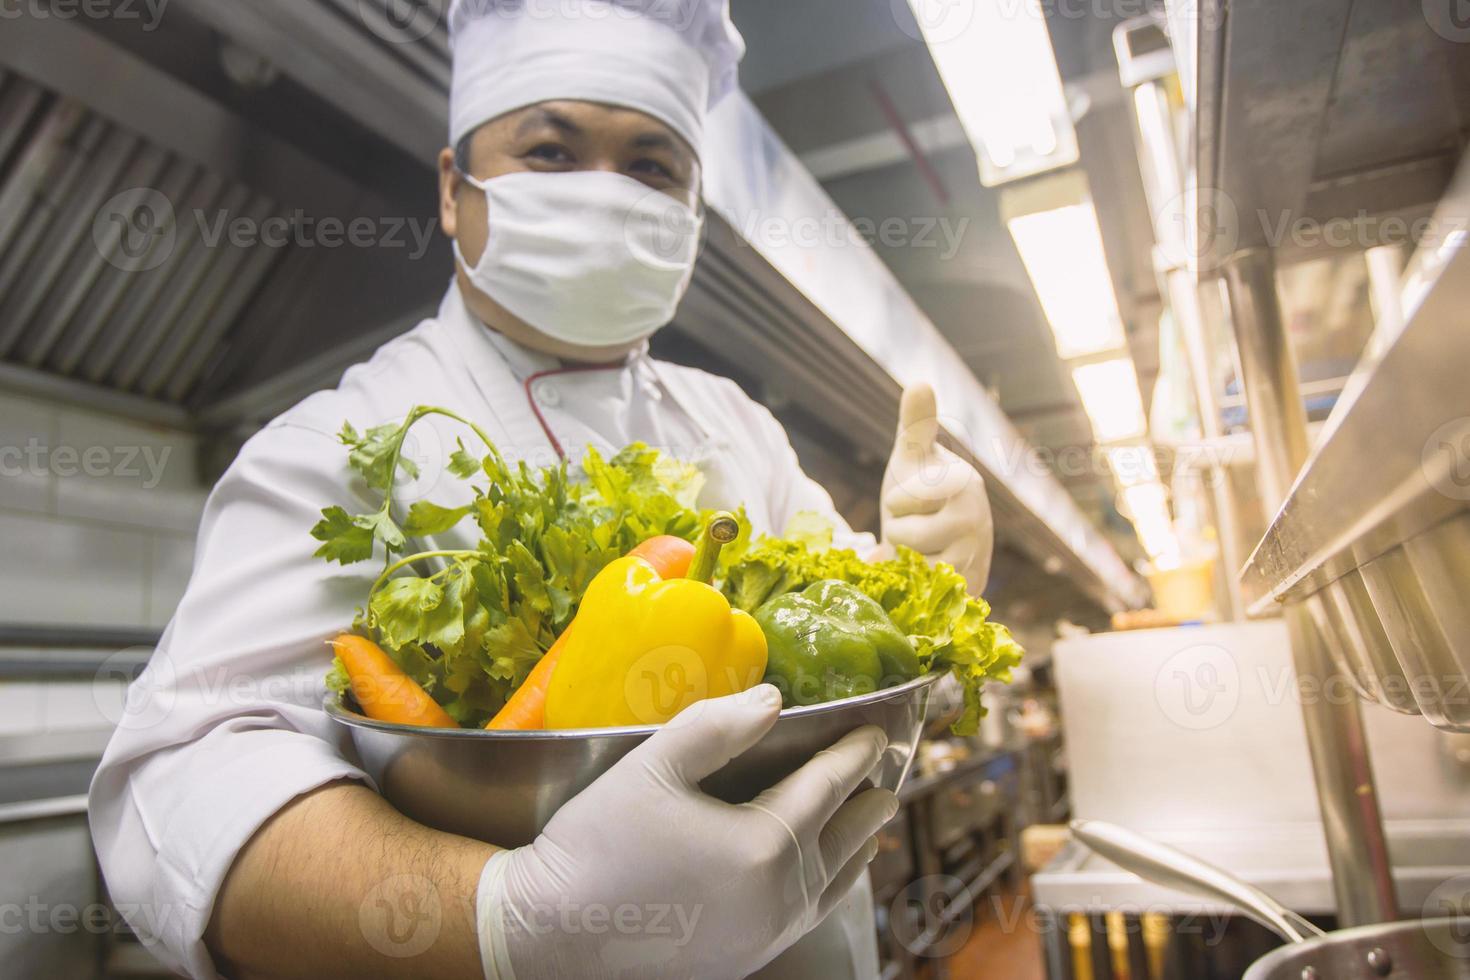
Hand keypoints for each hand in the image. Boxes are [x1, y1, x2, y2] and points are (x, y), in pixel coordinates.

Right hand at [476, 686, 897, 979]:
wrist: (550, 933)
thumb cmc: (598, 842)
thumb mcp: (654, 767)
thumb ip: (717, 728)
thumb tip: (775, 701)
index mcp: (764, 846)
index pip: (825, 789)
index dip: (853, 756)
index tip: (877, 732)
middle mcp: (777, 897)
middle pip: (843, 841)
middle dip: (868, 803)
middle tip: (889, 775)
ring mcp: (763, 936)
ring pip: (830, 886)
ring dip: (855, 850)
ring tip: (872, 828)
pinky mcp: (742, 961)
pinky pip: (805, 917)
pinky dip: (827, 889)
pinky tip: (823, 879)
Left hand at [880, 383, 993, 591]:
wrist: (939, 543)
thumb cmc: (922, 494)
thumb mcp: (912, 459)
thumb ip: (916, 424)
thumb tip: (919, 382)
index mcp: (962, 481)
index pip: (904, 497)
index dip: (897, 501)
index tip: (909, 499)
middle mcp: (976, 518)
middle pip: (903, 534)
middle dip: (899, 531)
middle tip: (917, 525)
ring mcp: (974, 555)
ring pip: (910, 564)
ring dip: (906, 558)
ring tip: (924, 546)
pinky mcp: (968, 587)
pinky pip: (920, 588)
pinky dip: (915, 581)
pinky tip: (928, 570)